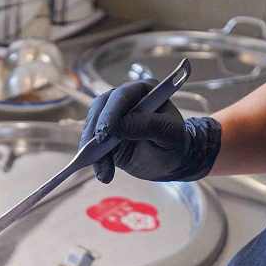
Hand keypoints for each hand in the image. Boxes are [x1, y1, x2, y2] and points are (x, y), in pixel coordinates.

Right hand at [81, 80, 221, 182]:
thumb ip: (148, 125)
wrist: (169, 160)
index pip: (122, 95)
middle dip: (95, 130)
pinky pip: (92, 146)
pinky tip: (104, 175)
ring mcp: (112, 118)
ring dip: (92, 151)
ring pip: (92, 128)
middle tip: (92, 151)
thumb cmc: (173, 142)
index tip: (105, 133)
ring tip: (104, 174)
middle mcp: (124, 100)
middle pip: (100, 108)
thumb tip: (120, 124)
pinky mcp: (104, 137)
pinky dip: (95, 161)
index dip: (111, 113)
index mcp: (143, 91)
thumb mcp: (169, 133)